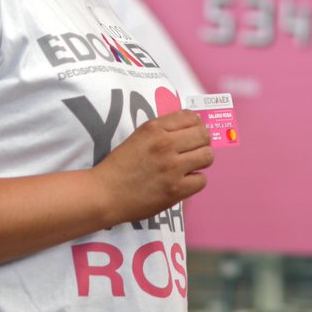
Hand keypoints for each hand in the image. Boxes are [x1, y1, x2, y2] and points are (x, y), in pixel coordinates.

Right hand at [93, 110, 212, 225]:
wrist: (104, 194)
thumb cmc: (120, 166)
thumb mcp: (139, 136)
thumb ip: (163, 129)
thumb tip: (192, 124)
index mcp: (154, 128)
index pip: (191, 117)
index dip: (196, 124)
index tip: (193, 132)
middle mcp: (165, 145)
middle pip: (204, 136)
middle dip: (202, 142)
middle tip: (194, 150)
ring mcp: (172, 168)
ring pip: (207, 156)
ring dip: (201, 160)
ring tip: (191, 165)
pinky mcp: (175, 190)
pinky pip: (201, 180)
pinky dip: (195, 181)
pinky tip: (184, 181)